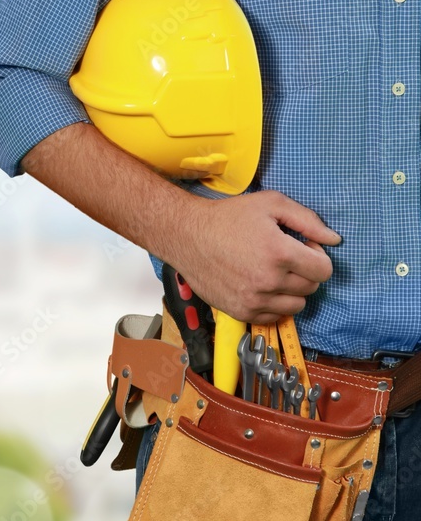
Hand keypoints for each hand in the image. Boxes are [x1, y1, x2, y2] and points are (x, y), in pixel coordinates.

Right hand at [169, 190, 340, 323]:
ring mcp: (254, 299)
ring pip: (295, 305)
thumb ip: (308, 220)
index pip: (324, 270)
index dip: (318, 256)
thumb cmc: (228, 217)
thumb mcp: (270, 204)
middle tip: (285, 257)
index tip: (302, 247)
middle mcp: (269, 281)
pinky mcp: (240, 311)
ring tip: (273, 272)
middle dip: (304, 271)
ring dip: (291, 290)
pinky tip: (260, 285)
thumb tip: (335, 240)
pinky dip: (273, 303)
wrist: (186, 235)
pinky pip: (274, 316)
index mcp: (280, 253)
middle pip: (311, 288)